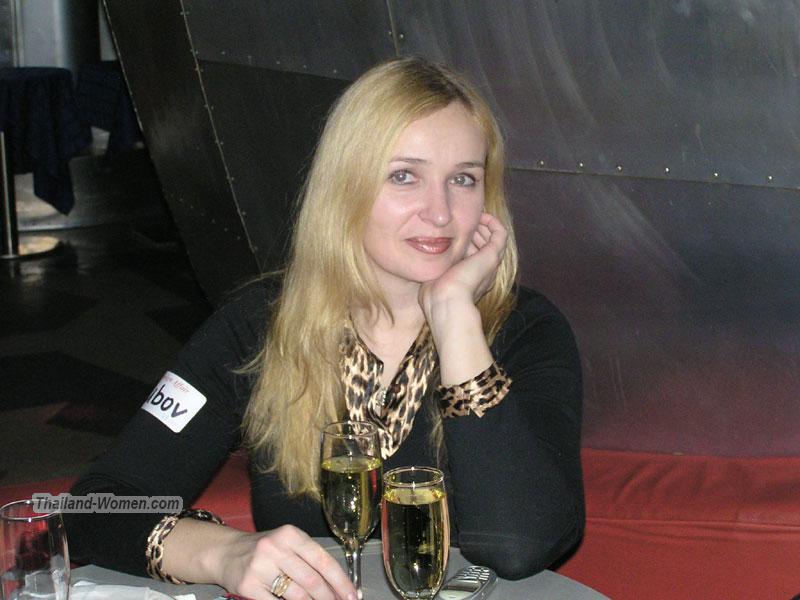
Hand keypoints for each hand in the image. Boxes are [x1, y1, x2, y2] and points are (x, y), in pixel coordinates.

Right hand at [216, 525, 355, 599]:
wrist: (226, 552)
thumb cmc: (264, 550)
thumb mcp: (287, 544)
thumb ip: (310, 560)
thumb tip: (338, 586)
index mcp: (290, 535)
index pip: (322, 560)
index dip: (340, 581)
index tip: (352, 596)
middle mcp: (275, 548)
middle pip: (312, 580)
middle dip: (329, 598)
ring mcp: (260, 567)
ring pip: (297, 595)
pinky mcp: (248, 586)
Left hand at [419, 212, 507, 315]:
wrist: (446, 302)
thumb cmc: (435, 295)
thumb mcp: (433, 276)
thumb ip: (433, 267)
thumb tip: (422, 259)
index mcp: (470, 278)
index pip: (471, 253)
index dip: (463, 240)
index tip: (451, 230)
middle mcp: (483, 271)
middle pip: (482, 244)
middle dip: (472, 230)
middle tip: (460, 220)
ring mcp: (489, 264)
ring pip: (492, 238)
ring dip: (481, 225)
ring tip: (470, 216)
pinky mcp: (492, 256)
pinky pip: (500, 234)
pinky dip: (493, 222)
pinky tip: (481, 215)